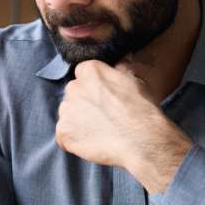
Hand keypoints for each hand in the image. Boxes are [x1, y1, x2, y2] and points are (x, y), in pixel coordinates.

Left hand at [55, 60, 191, 191]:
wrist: (140, 141)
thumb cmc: (141, 111)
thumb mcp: (136, 81)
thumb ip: (121, 69)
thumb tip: (121, 61)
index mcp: (91, 70)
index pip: (83, 72)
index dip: (94, 86)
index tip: (103, 96)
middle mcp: (74, 87)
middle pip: (73, 93)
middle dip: (84, 102)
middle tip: (102, 115)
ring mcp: (66, 110)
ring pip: (67, 113)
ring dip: (77, 121)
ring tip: (99, 131)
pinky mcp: (63, 132)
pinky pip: (63, 135)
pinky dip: (73, 141)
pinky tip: (91, 143)